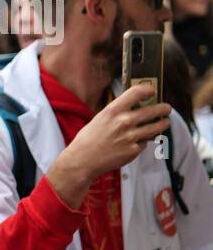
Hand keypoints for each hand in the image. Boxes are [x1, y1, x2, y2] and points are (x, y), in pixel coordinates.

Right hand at [47, 85, 170, 208]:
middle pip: (154, 110)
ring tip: (165, 122)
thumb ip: (118, 112)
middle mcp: (124, 121)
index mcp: (113, 110)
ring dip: (163, 123)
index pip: (137, 92)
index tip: (152, 92)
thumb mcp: (100, 118)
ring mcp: (131, 136)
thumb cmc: (89, 138)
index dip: (148, 90)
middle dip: (164, 108)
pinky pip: (146, 142)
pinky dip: (144, 141)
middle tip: (166, 108)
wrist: (83, 160)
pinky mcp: (134, 150)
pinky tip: (139, 141)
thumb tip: (135, 106)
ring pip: (156, 127)